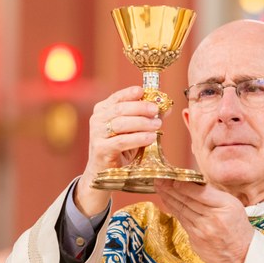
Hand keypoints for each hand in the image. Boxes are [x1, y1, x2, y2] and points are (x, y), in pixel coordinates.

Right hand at [74, 86, 161, 215]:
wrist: (103, 171)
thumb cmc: (120, 148)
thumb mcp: (133, 130)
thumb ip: (147, 117)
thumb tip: (167, 107)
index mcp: (102, 110)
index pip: (117, 97)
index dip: (130, 93)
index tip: (144, 91)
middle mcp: (97, 119)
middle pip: (120, 109)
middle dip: (141, 108)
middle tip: (156, 110)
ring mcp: (97, 134)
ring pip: (121, 123)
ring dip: (142, 123)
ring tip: (157, 125)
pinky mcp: (101, 149)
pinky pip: (122, 141)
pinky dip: (138, 138)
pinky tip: (151, 137)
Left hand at [155, 179, 254, 262]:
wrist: (242, 256)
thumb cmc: (238, 228)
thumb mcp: (234, 206)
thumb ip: (215, 195)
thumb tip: (193, 183)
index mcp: (226, 205)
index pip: (201, 193)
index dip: (185, 185)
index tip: (173, 178)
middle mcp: (214, 217)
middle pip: (188, 200)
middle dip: (170, 188)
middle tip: (159, 179)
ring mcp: (203, 230)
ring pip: (182, 210)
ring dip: (168, 198)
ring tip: (159, 187)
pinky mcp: (196, 240)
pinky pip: (182, 221)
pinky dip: (174, 210)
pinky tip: (168, 202)